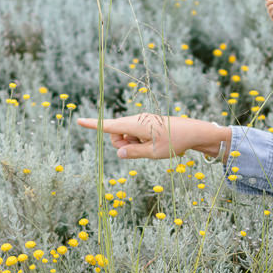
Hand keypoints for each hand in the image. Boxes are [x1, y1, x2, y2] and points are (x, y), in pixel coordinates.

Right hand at [75, 113, 227, 159]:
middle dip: (121, 144)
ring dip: (133, 144)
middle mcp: (135, 120)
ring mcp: (141, 122)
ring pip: (126, 136)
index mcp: (134, 124)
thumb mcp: (152, 152)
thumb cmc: (174, 142)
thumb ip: (132, 153)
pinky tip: (156, 143)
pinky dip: (140, 141)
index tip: (79, 120)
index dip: (93, 124)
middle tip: (142, 149)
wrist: (194, 132)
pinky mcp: (147, 124)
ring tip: (152, 146)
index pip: (108, 125)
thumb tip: (118, 152)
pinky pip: (135, 135)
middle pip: (116, 134)